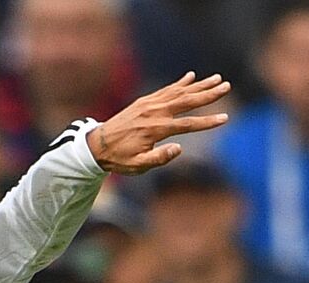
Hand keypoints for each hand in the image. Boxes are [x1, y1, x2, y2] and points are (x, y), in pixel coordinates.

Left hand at [87, 72, 230, 174]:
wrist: (96, 145)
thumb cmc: (118, 158)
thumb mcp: (137, 166)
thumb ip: (159, 159)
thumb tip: (179, 149)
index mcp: (155, 130)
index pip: (187, 125)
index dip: (207, 122)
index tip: (225, 118)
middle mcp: (154, 113)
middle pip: (186, 101)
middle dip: (208, 94)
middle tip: (227, 85)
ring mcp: (148, 105)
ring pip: (178, 92)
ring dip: (198, 85)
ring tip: (217, 77)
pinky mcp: (143, 101)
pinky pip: (165, 90)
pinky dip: (179, 83)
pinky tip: (191, 76)